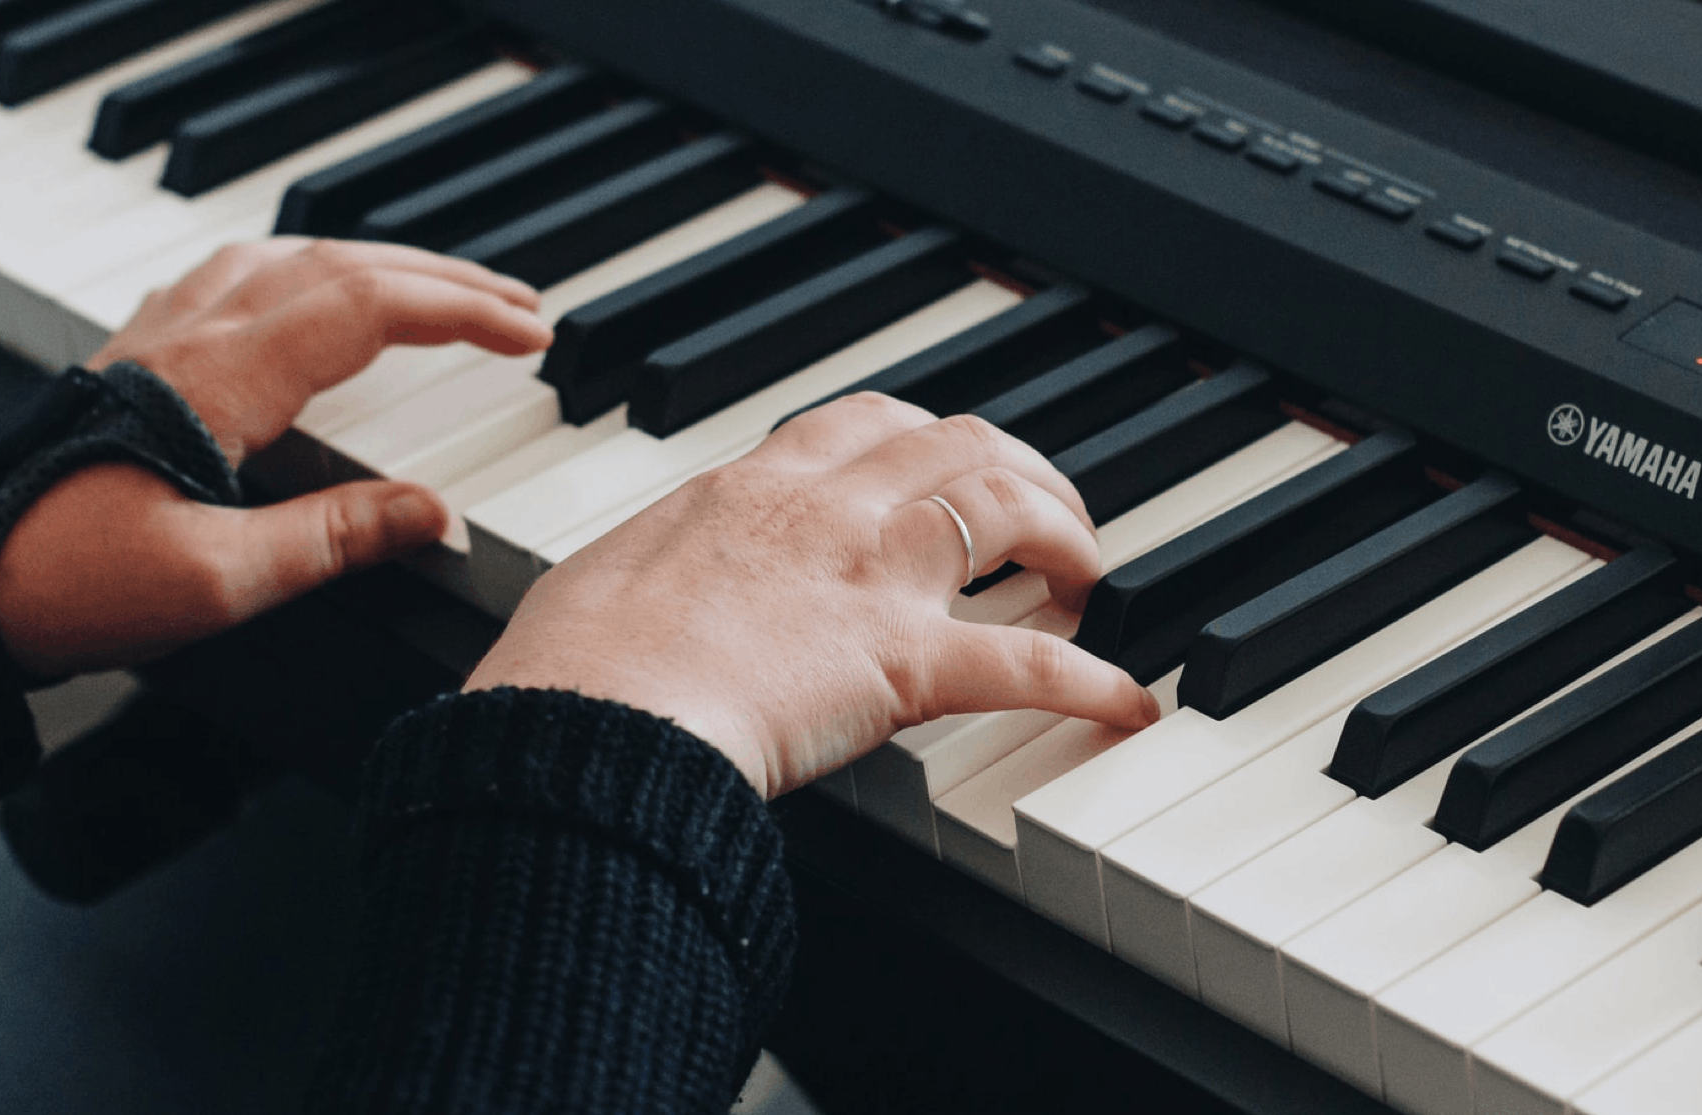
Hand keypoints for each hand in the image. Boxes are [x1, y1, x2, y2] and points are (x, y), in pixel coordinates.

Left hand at [0, 240, 556, 675]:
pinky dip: (303, 266)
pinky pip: (234, 273)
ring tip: (438, 291)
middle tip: (519, 309)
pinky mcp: (136, 356)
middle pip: (341, 265)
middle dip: (445, 281)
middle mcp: (191, 336)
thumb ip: (333, 540)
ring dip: (379, 262)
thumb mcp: (220, 582)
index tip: (527, 337)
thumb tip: (433, 516)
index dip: (461, 315)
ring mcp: (159, 337)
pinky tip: (309, 287)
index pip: (368, 308)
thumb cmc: (67, 581)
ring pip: (288, 256)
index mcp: (221, 379)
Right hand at [464, 393, 1162, 797]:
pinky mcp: (900, 661)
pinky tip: (1128, 701)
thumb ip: (655, 573)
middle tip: (1050, 519)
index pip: (865, 422)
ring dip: (1066, 535)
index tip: (950, 465)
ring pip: (1005, 506)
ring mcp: (869, 575)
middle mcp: (822, 509)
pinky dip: (1091, 680)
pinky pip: (1025, 660)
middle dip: (1022, 469)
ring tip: (1092, 580)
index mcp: (749, 489)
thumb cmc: (573, 673)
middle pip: (959, 442)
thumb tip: (637, 596)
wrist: (584, 722)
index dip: (928, 439)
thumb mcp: (605, 584)